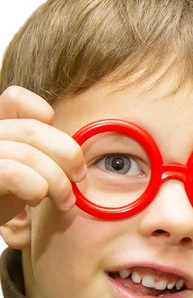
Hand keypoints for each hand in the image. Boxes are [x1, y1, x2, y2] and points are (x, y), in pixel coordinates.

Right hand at [0, 86, 85, 226]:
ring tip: (64, 199)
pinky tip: (35, 198)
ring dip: (58, 182)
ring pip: (28, 154)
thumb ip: (45, 147)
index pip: (16, 98)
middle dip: (67, 155)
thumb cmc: (9, 197)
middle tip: (79, 177)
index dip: (44, 115)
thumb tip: (75, 151)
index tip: (60, 142)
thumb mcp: (31, 166)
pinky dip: (36, 188)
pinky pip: (13, 173)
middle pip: (33, 129)